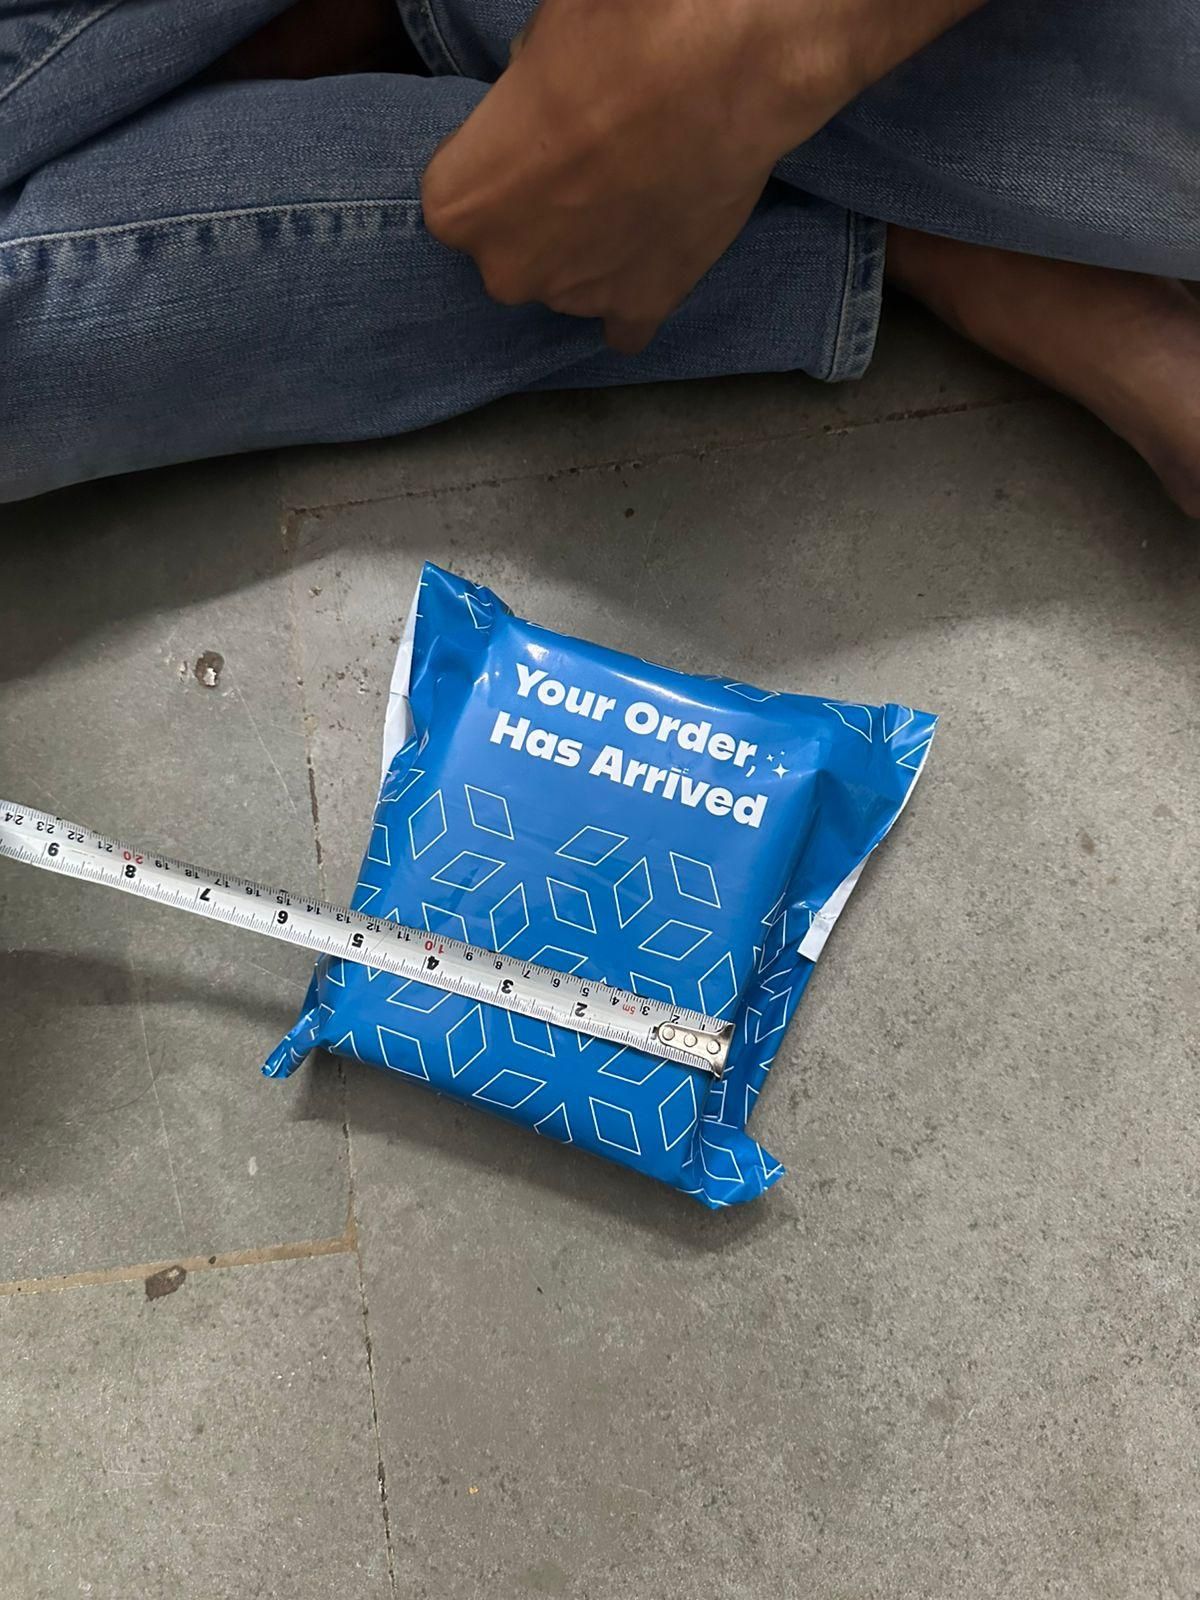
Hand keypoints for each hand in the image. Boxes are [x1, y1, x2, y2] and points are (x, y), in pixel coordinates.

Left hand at [421, 0, 818, 353]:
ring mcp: (574, 297)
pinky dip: (635, 297)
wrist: (724, 70)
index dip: (500, 168)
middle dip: (541, 221)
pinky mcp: (642, 308)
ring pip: (567, 286)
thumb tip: (532, 103)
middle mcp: (505, 268)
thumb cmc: (617, 38)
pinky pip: (625, 325)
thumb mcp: (536, 40)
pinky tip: (652, 256)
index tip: (535, 140)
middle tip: (590, 167)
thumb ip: (516, 97)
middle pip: (511, 253)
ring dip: (592, 253)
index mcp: (458, 204)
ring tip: (638, 194)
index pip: (459, 202)